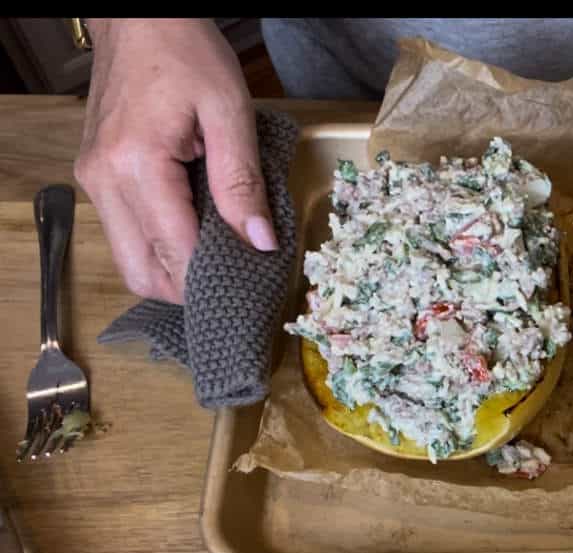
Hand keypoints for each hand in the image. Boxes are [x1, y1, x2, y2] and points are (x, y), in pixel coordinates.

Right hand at [74, 19, 276, 303]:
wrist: (140, 16)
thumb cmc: (185, 51)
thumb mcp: (230, 110)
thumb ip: (243, 180)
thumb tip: (261, 241)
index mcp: (136, 165)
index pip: (176, 252)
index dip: (216, 276)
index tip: (254, 281)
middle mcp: (104, 180)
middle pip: (142, 272)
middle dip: (189, 288)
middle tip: (235, 278)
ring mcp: (94, 180)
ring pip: (129, 260)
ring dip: (172, 269)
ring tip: (218, 254)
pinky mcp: (96, 176)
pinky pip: (126, 233)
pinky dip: (159, 245)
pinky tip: (195, 231)